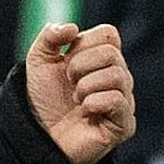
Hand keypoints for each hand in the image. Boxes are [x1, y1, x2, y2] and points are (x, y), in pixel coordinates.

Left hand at [24, 22, 135, 163]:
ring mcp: (124, 100)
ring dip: (86, 86)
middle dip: (80, 66)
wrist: (38, 135)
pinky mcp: (124, 124)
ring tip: (76, 100)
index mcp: (103, 59)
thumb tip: (73, 27)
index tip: (67, 61)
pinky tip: (85, 111)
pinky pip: (118, 101)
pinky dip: (95, 102)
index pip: (109, 34)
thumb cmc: (43, 99)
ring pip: (116, 75)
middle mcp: (119, 77)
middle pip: (111, 54)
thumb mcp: (39, 60)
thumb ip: (51, 36)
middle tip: (69, 83)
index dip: (83, 44)